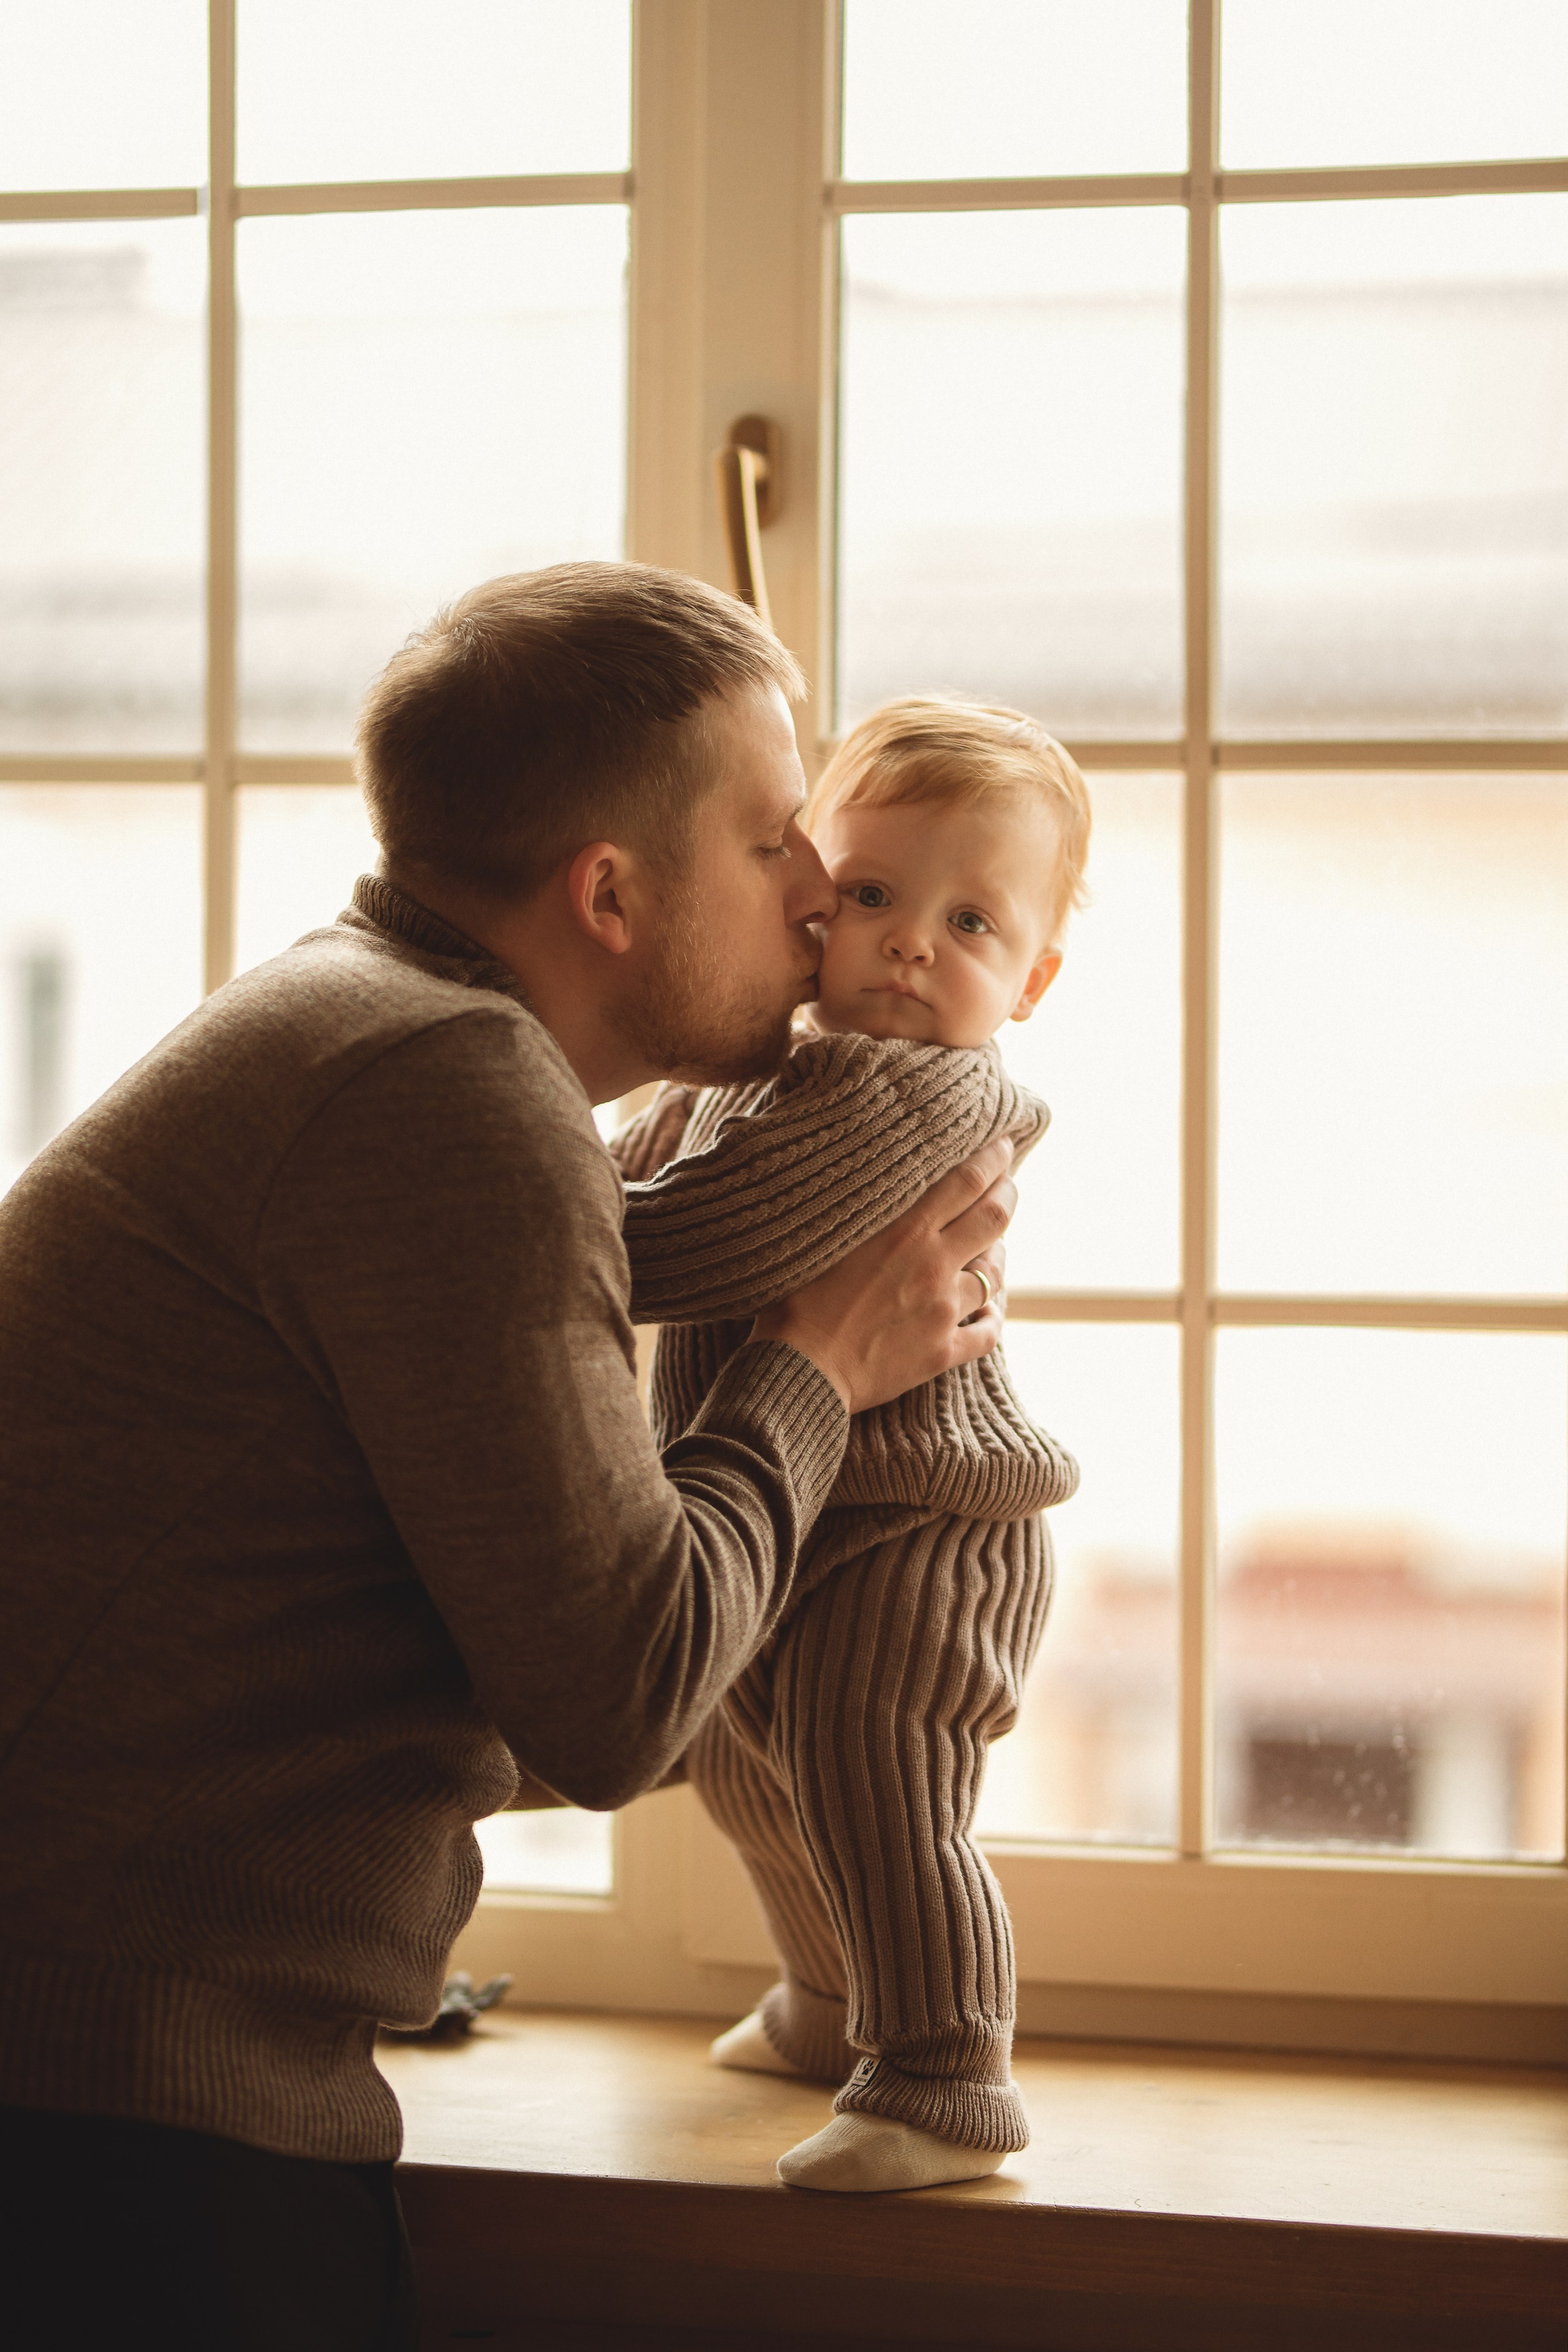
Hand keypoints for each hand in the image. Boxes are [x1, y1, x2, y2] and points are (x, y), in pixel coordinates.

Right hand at [751, 1139, 1015, 1414]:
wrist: (797, 1369)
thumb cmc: (794, 1301)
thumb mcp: (822, 1238)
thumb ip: (856, 1211)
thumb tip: (868, 1183)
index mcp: (904, 1231)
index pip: (965, 1182)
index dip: (992, 1159)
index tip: (1003, 1144)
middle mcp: (933, 1265)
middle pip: (993, 1218)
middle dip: (1007, 1194)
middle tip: (1008, 1184)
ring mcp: (943, 1312)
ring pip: (993, 1275)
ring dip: (997, 1256)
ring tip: (995, 1247)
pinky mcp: (942, 1353)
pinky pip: (987, 1333)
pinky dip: (992, 1318)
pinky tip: (990, 1311)